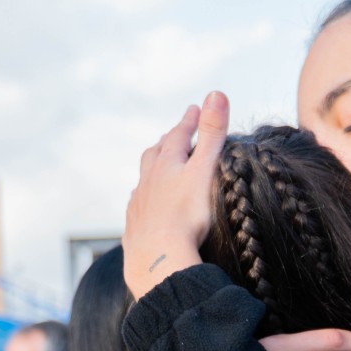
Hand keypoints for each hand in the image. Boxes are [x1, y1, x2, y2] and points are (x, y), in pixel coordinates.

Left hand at [123, 91, 229, 300]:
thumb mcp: (204, 171)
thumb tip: (216, 93)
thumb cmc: (185, 216)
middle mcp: (148, 181)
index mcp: (166, 164)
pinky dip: (144, 202)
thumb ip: (211, 134)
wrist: (158, 258)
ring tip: (157, 170)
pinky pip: (137, 209)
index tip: (195, 108)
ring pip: (144, 181)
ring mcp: (138, 204)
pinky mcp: (135, 229)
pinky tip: (146, 208)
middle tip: (173, 135)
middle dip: (167, 142)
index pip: (178, 135)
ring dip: (152, 172)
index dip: (189, 121)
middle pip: (156, 154)